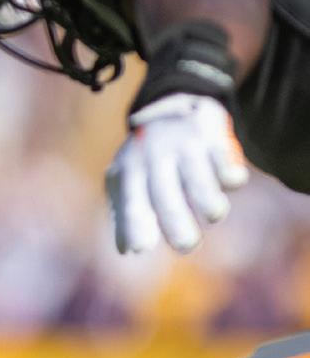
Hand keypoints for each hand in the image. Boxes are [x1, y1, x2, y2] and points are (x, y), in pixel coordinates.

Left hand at [105, 92, 248, 254]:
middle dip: (178, 228)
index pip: (131, 204)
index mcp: (131, 171)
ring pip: (201, 185)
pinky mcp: (213, 139)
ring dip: (211, 206)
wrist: (172, 107)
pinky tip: (230, 180)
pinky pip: (227, 166)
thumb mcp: (127, 179)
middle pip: (167, 200)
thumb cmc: (147, 158)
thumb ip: (125, 214)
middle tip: (185, 245)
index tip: (141, 248)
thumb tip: (126, 250)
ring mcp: (184, 147)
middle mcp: (156, 158)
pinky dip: (232, 177)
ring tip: (213, 215)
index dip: (135, 227)